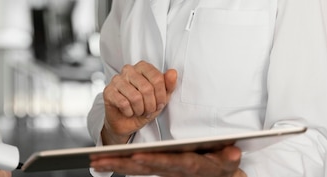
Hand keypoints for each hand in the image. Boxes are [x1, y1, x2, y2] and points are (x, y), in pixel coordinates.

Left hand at [90, 145, 245, 176]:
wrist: (220, 176)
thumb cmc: (224, 164)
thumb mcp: (229, 161)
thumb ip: (229, 157)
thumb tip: (233, 152)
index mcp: (189, 166)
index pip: (168, 163)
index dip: (153, 160)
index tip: (135, 156)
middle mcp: (171, 170)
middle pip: (143, 168)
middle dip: (121, 164)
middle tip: (99, 161)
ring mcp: (162, 171)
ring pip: (135, 169)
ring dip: (114, 165)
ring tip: (94, 160)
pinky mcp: (156, 168)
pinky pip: (135, 167)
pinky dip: (119, 164)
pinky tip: (102, 161)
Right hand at [101, 61, 176, 143]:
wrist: (127, 122)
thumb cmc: (144, 106)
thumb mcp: (160, 98)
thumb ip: (168, 85)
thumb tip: (173, 73)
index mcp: (142, 67)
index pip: (157, 78)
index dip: (161, 96)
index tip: (160, 103)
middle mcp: (128, 69)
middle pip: (147, 88)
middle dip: (150, 105)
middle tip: (148, 110)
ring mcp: (116, 79)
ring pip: (135, 97)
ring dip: (140, 110)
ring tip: (138, 111)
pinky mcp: (108, 91)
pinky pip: (123, 103)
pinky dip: (129, 112)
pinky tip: (128, 111)